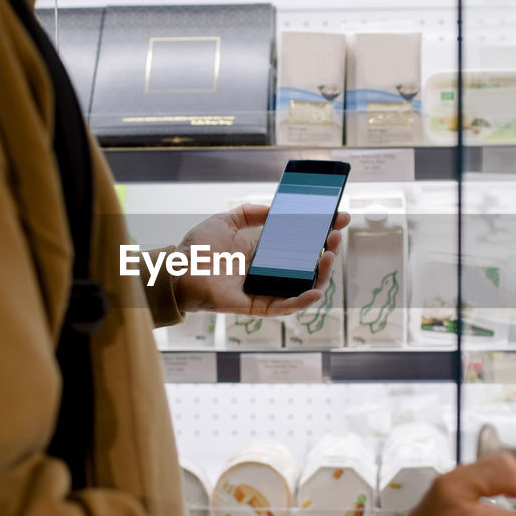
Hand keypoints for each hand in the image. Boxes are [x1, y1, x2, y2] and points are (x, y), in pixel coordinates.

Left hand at [172, 204, 350, 316]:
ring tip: (329, 254)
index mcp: (264, 254)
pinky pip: (284, 307)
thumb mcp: (227, 220)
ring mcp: (265, 291)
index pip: (300, 245)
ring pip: (302, 287)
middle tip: (336, 235)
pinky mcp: (257, 307)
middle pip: (308, 266)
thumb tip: (276, 207)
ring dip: (321, 274)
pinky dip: (302, 301)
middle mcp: (268, 273)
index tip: (338, 218)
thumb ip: (251, 213)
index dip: (320, 233)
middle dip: (327, 251)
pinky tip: (315, 290)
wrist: (177, 269)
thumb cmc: (197, 248)